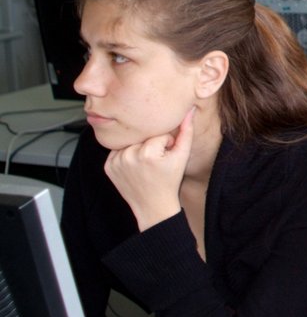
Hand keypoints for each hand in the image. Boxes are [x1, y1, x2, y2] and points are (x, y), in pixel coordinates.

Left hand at [104, 107, 194, 229]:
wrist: (153, 206)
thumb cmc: (169, 182)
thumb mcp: (182, 157)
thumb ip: (186, 132)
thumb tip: (189, 110)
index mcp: (147, 153)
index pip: (159, 134)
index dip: (166, 144)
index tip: (166, 159)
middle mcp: (128, 156)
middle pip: (143, 137)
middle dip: (152, 145)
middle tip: (155, 163)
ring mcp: (115, 161)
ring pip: (131, 142)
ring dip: (138, 149)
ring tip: (145, 165)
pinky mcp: (108, 166)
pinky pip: (119, 150)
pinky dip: (127, 156)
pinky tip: (134, 167)